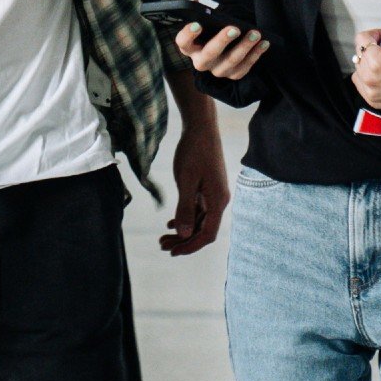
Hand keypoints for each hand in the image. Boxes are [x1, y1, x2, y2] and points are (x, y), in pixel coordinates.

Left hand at [160, 129, 227, 255]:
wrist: (200, 128)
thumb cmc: (193, 151)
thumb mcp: (185, 180)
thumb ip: (185, 208)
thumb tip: (184, 234)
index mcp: (217, 201)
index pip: (207, 234)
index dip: (190, 246)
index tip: (173, 252)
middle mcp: (218, 201)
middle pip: (202, 230)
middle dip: (183, 241)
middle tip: (162, 246)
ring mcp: (213, 195)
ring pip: (199, 221)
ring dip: (183, 231)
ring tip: (163, 238)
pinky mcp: (207, 189)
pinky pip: (198, 210)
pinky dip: (185, 218)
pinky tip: (171, 223)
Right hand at [176, 21, 269, 80]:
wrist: (225, 48)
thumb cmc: (212, 32)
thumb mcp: (204, 22)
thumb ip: (198, 11)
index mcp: (189, 47)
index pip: (183, 42)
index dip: (188, 35)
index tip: (197, 24)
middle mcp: (201, 62)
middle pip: (209, 54)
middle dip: (222, 41)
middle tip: (234, 29)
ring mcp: (217, 70)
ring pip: (231, 61)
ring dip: (244, 47)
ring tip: (255, 33)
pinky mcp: (233, 75)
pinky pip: (245, 67)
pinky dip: (255, 55)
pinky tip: (264, 43)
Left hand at [352, 13, 380, 115]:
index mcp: (378, 63)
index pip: (361, 38)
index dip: (375, 34)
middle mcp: (369, 78)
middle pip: (360, 52)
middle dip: (372, 48)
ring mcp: (370, 91)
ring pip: (359, 67)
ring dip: (368, 62)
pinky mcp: (372, 100)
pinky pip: (360, 82)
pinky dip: (367, 76)